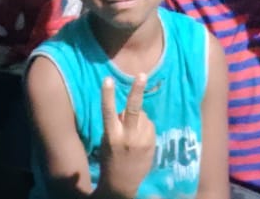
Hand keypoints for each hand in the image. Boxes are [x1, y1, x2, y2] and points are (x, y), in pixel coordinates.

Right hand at [97, 74, 153, 198]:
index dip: (108, 95)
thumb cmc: (110, 160)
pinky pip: (151, 126)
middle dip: (137, 91)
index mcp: (112, 135)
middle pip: (134, 109)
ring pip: (144, 116)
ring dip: (139, 118)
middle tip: (142, 75)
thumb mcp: (108, 142)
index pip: (108, 111)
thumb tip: (129, 111)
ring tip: (133, 132)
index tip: (107, 79)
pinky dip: (146, 127)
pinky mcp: (152, 145)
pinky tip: (141, 139)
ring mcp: (142, 141)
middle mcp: (127, 136)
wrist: (122, 185)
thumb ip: (117, 125)